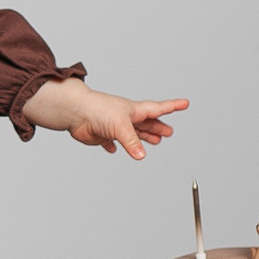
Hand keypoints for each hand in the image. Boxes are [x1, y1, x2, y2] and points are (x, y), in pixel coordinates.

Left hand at [21, 77, 187, 159]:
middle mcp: (125, 117)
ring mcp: (113, 125)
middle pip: (146, 123)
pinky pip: (110, 141)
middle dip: (158, 127)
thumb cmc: (97, 110)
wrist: (74, 112)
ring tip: (153, 141)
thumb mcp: (121, 126)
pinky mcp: (101, 134)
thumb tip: (142, 155)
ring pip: (132, 133)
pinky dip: (114, 146)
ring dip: (143, 137)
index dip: (173, 107)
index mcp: (134, 110)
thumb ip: (132, 142)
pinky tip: (114, 149)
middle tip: (169, 132)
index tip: (185, 103)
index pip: (158, 109)